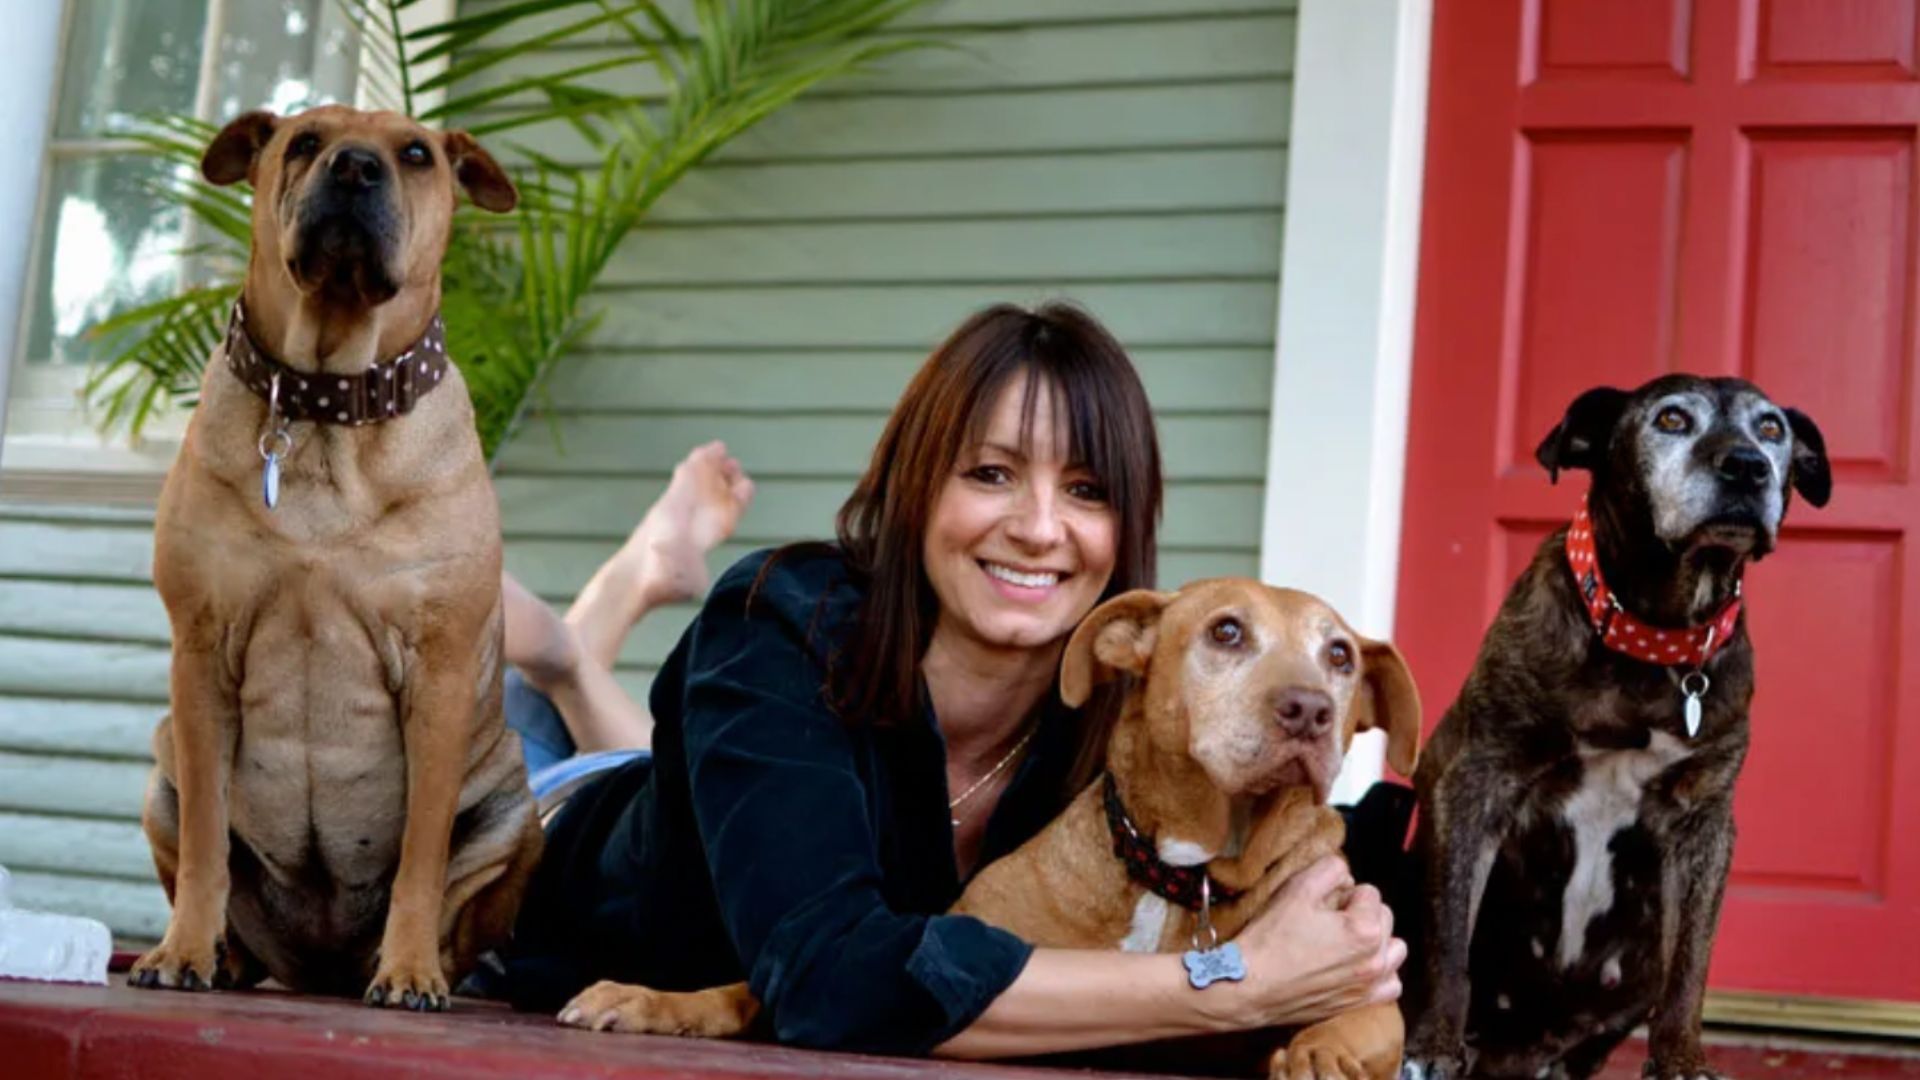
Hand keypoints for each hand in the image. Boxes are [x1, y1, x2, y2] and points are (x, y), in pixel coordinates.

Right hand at [1221, 856, 1405, 1029]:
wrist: (1250, 987)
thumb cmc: (1272, 939)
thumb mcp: (1297, 889)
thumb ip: (1330, 869)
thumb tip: (1347, 876)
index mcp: (1366, 929)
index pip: (1370, 892)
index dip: (1343, 893)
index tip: (1320, 904)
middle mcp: (1377, 960)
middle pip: (1384, 918)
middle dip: (1360, 913)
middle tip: (1327, 921)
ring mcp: (1370, 985)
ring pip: (1394, 950)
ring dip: (1377, 941)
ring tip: (1346, 941)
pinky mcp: (1360, 1003)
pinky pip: (1391, 984)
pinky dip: (1380, 973)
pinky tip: (1356, 966)